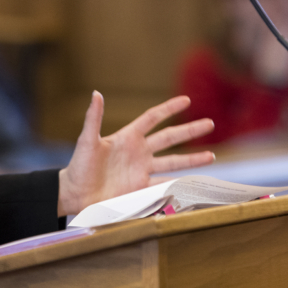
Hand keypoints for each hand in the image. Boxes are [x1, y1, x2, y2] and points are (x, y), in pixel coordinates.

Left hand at [57, 92, 214, 216]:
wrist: (75, 194)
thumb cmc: (78, 166)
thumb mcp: (86, 141)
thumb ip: (93, 118)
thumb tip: (96, 93)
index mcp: (128, 137)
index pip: (153, 118)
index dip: (169, 108)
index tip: (187, 100)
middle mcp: (139, 152)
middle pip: (170, 138)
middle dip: (190, 131)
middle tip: (210, 123)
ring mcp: (142, 171)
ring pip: (173, 163)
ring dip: (192, 160)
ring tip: (212, 157)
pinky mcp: (141, 189)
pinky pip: (164, 186)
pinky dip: (179, 186)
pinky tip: (194, 184)